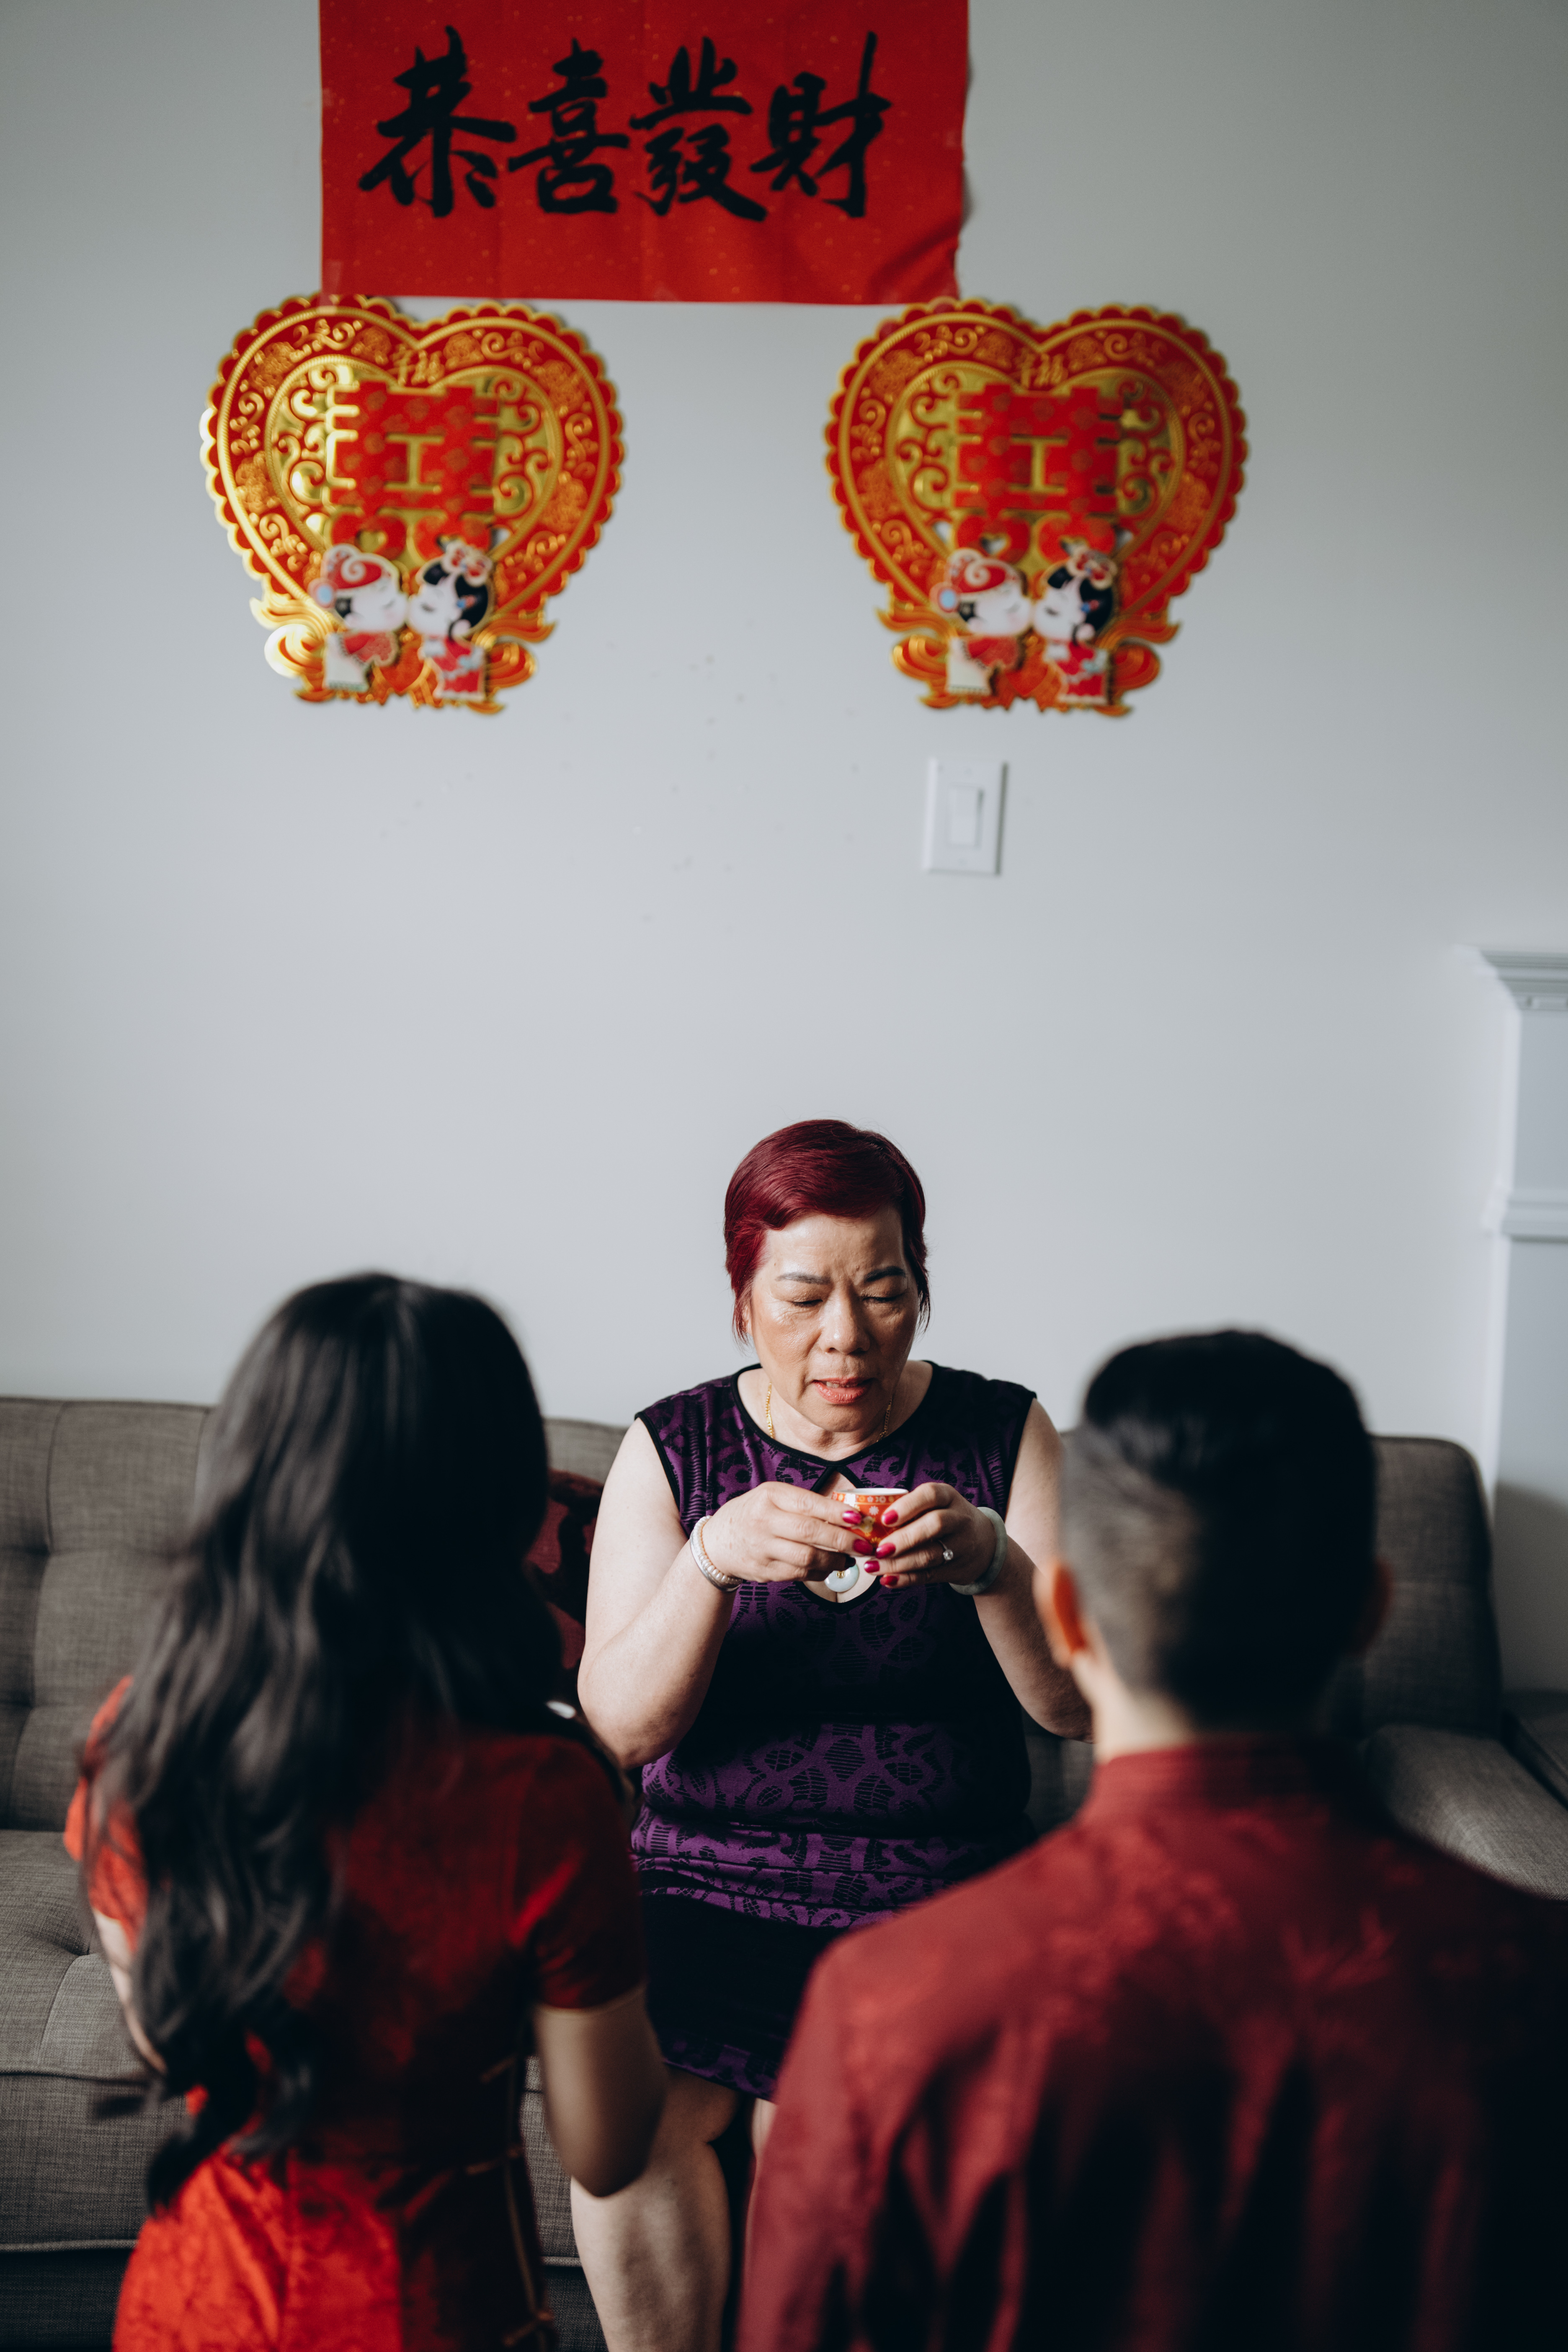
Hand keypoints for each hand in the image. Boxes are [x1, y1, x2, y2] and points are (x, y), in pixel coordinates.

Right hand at [704, 1483, 861, 1584]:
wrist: (717, 1542)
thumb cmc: (754, 1514)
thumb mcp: (773, 1497)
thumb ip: (804, 1503)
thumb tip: (847, 1512)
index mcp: (770, 1497)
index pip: (808, 1504)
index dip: (835, 1513)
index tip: (858, 1519)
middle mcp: (764, 1521)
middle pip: (810, 1533)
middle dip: (842, 1541)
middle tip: (863, 1545)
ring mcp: (762, 1549)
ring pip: (807, 1558)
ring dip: (834, 1561)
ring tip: (848, 1558)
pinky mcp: (765, 1572)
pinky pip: (799, 1574)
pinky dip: (819, 1572)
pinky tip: (829, 1567)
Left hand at [867, 1483, 998, 1590]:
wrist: (986, 1544)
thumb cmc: (946, 1518)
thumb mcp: (937, 1504)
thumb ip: (909, 1508)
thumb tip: (866, 1520)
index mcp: (948, 1496)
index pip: (930, 1495)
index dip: (907, 1506)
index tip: (885, 1519)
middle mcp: (958, 1518)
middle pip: (934, 1525)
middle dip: (903, 1538)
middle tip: (878, 1549)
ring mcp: (960, 1545)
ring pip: (930, 1554)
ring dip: (899, 1563)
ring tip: (873, 1567)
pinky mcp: (957, 1568)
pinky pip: (930, 1575)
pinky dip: (906, 1579)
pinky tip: (887, 1580)